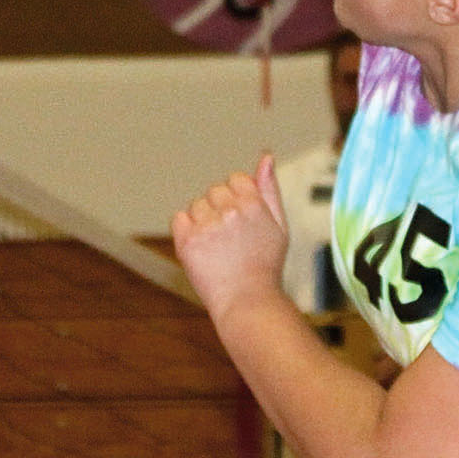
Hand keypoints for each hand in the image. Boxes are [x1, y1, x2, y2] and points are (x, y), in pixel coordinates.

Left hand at [171, 155, 290, 318]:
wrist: (247, 301)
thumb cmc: (265, 265)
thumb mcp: (279, 225)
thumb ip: (270, 188)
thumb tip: (266, 156)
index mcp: (253, 203)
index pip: (235, 179)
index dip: (237, 199)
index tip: (242, 221)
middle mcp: (229, 211)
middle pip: (214, 191)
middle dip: (220, 209)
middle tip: (232, 239)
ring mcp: (206, 226)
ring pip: (196, 206)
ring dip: (204, 221)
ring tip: (219, 248)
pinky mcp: (187, 241)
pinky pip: (179, 219)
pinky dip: (187, 231)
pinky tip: (203, 249)